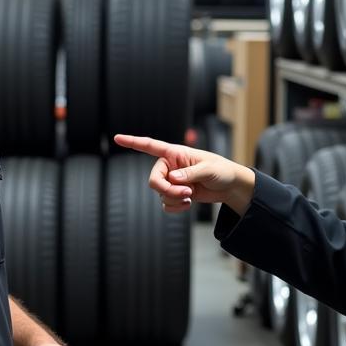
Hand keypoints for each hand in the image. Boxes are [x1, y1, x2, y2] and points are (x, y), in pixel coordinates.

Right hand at [113, 133, 254, 215]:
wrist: (228, 186)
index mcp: (175, 153)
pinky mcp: (176, 194)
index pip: (150, 146)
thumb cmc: (221, 171)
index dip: (133, 142)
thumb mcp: (208, 169)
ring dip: (174, 199)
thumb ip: (189, 173)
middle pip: (153, 180)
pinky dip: (175, 207)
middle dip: (167, 190)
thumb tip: (172, 178)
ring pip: (160, 194)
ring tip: (191, 197)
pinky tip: (187, 204)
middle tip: (186, 193)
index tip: (117, 138)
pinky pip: (165, 204)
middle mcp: (170, 166)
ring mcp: (172, 181)